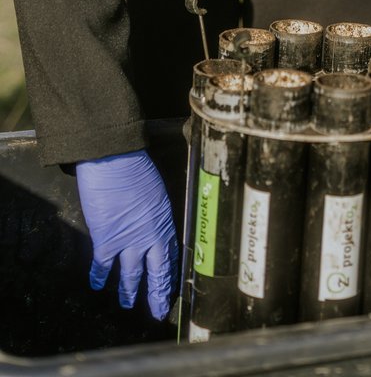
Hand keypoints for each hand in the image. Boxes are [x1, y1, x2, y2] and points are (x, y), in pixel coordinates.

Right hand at [76, 149, 178, 320]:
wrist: (115, 162)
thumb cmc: (136, 169)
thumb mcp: (156, 192)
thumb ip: (154, 212)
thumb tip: (149, 221)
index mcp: (164, 221)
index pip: (170, 255)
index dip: (170, 274)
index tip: (170, 287)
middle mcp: (150, 236)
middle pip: (156, 272)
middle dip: (157, 294)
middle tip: (157, 311)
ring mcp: (128, 242)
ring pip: (130, 275)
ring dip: (128, 292)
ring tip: (127, 305)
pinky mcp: (106, 242)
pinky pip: (103, 266)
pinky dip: (99, 277)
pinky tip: (96, 286)